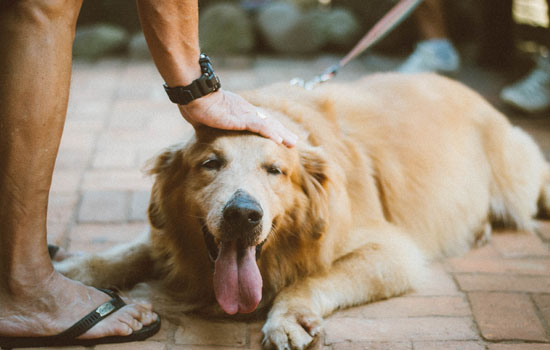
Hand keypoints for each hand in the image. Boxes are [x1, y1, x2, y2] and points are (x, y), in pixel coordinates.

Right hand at [178, 89, 297, 147]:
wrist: (193, 94)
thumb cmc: (195, 105)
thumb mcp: (206, 120)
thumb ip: (209, 125)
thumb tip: (203, 130)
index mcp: (239, 111)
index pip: (260, 121)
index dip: (271, 129)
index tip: (280, 136)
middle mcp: (245, 111)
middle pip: (269, 122)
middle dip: (282, 132)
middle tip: (294, 142)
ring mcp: (244, 114)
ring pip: (268, 125)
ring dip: (282, 134)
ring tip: (293, 143)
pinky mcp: (240, 118)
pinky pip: (259, 126)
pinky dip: (270, 133)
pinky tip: (279, 140)